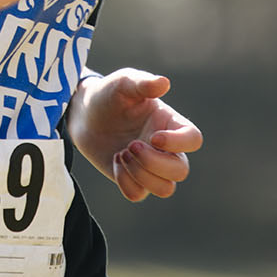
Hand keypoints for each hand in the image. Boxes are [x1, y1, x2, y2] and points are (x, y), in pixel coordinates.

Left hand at [64, 68, 202, 202]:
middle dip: (154, 163)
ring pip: (165, 188)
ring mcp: (151, 167)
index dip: (178, 143)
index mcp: (170, 124)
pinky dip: (125, 182)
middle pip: (181, 171)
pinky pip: (138, 194)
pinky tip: (115, 161)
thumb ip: (142, 83)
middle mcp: (166, 149)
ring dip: (141, 174)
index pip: (193, 140)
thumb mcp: (123, 83)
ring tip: (122, 154)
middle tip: (130, 146)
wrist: (83, 115)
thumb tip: (164, 82)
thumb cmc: (108, 95)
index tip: (153, 137)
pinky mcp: (133, 180)